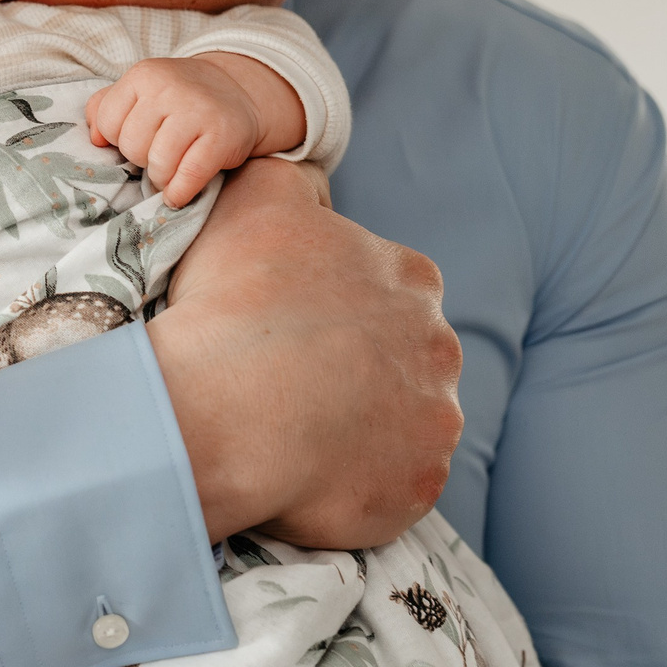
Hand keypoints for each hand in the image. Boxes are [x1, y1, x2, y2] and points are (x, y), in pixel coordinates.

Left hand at [86, 53, 303, 207]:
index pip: (107, 122)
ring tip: (168, 172)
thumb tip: (96, 140)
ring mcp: (198, 111)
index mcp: (143, 75)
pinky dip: (179, 192)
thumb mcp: (139, 90)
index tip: (135, 139)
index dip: (117, 139)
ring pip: (158, 163)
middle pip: (131, 146)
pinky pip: (189, 175)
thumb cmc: (176, 99)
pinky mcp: (222, 136)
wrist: (235, 91)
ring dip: (160, 178)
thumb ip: (105, 107)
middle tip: (156, 156)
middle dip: (140, 159)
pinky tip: (178, 193)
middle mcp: (169, 88)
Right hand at [151, 157, 461, 546]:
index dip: (334, 308)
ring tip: (292, 434)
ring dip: (360, 429)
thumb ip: (296, 180)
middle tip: (290, 383)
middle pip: (403, 358)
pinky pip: (392, 486)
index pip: (387, 289)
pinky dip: (356, 483)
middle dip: (357, 369)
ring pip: (402, 424)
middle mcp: (441, 348)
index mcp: (412, 278)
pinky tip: (305, 474)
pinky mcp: (419, 485)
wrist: (226, 405)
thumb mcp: (257, 195)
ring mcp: (436, 421)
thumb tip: (310, 184)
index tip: (290, 326)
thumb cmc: (234, 299)